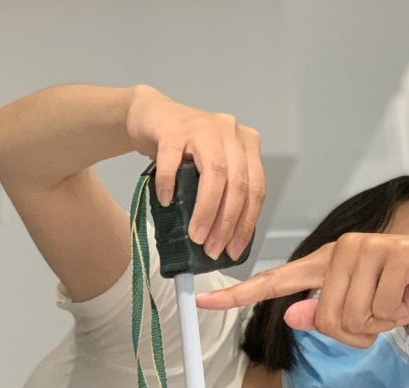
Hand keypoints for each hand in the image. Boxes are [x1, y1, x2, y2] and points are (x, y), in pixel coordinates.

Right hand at [125, 85, 263, 260]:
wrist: (152, 115)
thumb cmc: (187, 149)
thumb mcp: (215, 168)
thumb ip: (227, 192)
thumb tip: (227, 240)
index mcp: (247, 145)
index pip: (256, 190)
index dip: (246, 224)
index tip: (233, 250)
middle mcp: (230, 132)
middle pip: (237, 185)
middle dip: (226, 223)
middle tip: (212, 248)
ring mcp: (203, 127)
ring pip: (214, 174)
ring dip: (206, 211)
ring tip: (196, 236)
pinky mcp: (172, 129)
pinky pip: (173, 160)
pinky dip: (170, 184)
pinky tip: (167, 202)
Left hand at [196, 231, 408, 346]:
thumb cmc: (407, 291)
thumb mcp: (366, 315)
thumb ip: (327, 317)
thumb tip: (294, 317)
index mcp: (326, 265)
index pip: (277, 281)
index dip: (241, 293)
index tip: (205, 300)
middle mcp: (340, 251)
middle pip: (325, 319)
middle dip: (356, 333)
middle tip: (381, 317)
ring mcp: (366, 249)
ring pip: (352, 316)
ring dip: (379, 323)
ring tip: (396, 301)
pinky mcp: (394, 254)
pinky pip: (382, 309)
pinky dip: (399, 313)